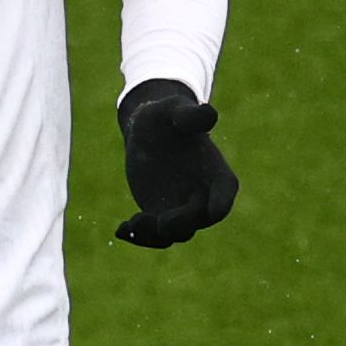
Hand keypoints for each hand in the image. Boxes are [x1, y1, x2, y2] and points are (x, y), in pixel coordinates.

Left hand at [114, 80, 237, 248]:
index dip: (220, 203)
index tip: (212, 212)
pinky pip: (152, 234)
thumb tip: (208, 114)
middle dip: (182, 224)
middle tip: (161, 223)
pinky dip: (138, 236)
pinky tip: (121, 230)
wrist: (147, 131)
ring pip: (174, 234)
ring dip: (155, 235)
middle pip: (198, 219)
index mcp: (216, 172)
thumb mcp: (175, 110)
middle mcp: (202, 196)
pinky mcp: (158, 215)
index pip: (225, 193)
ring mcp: (180, 209)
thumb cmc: (167, 116)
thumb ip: (190, 115)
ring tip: (133, 225)